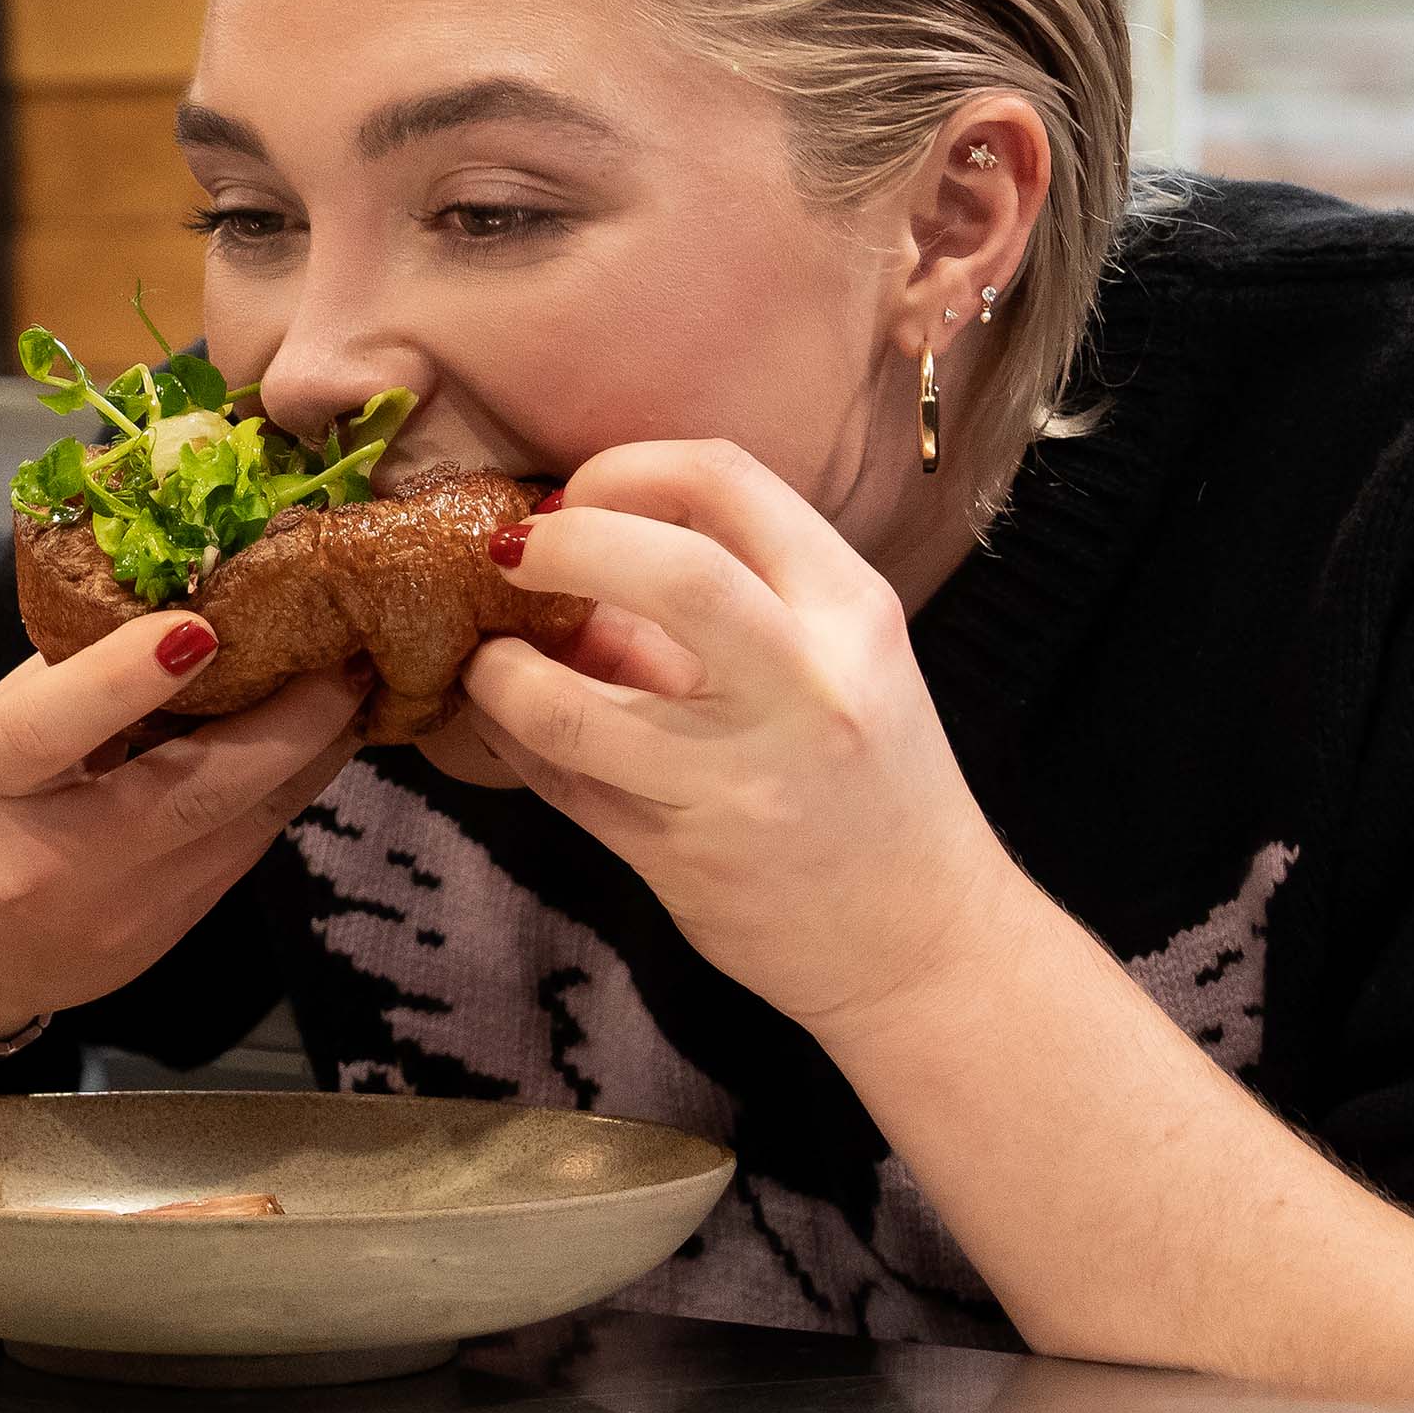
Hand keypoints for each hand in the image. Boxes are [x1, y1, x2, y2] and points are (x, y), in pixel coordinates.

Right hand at [0, 614, 365, 1043]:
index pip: (49, 730)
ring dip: (312, 750)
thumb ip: (70, 677)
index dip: (125, 678)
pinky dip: (281, 790)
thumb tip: (181, 600)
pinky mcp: (167, 939)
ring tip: (356, 683)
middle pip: (194, 789)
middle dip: (292, 716)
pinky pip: (243, 851)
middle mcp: (55, 861)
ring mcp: (120, 914)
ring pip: (246, 823)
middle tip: (349, 646)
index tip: (201, 625)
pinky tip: (312, 744)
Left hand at [459, 439, 1028, 1032]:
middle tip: (511, 557)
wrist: (924, 943)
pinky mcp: (681, 859)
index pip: (725, 480)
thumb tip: (574, 550)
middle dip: (563, 545)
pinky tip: (505, 724)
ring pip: (568, 704)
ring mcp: (740, 782)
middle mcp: (806, 690)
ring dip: (499, 672)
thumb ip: (719, 599)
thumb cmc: (870, 784)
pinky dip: (508, 740)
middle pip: (668, 570)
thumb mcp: (829, 663)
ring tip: (488, 661)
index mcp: (851, 613)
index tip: (578, 499)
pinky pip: (557, 781)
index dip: (624, 469)